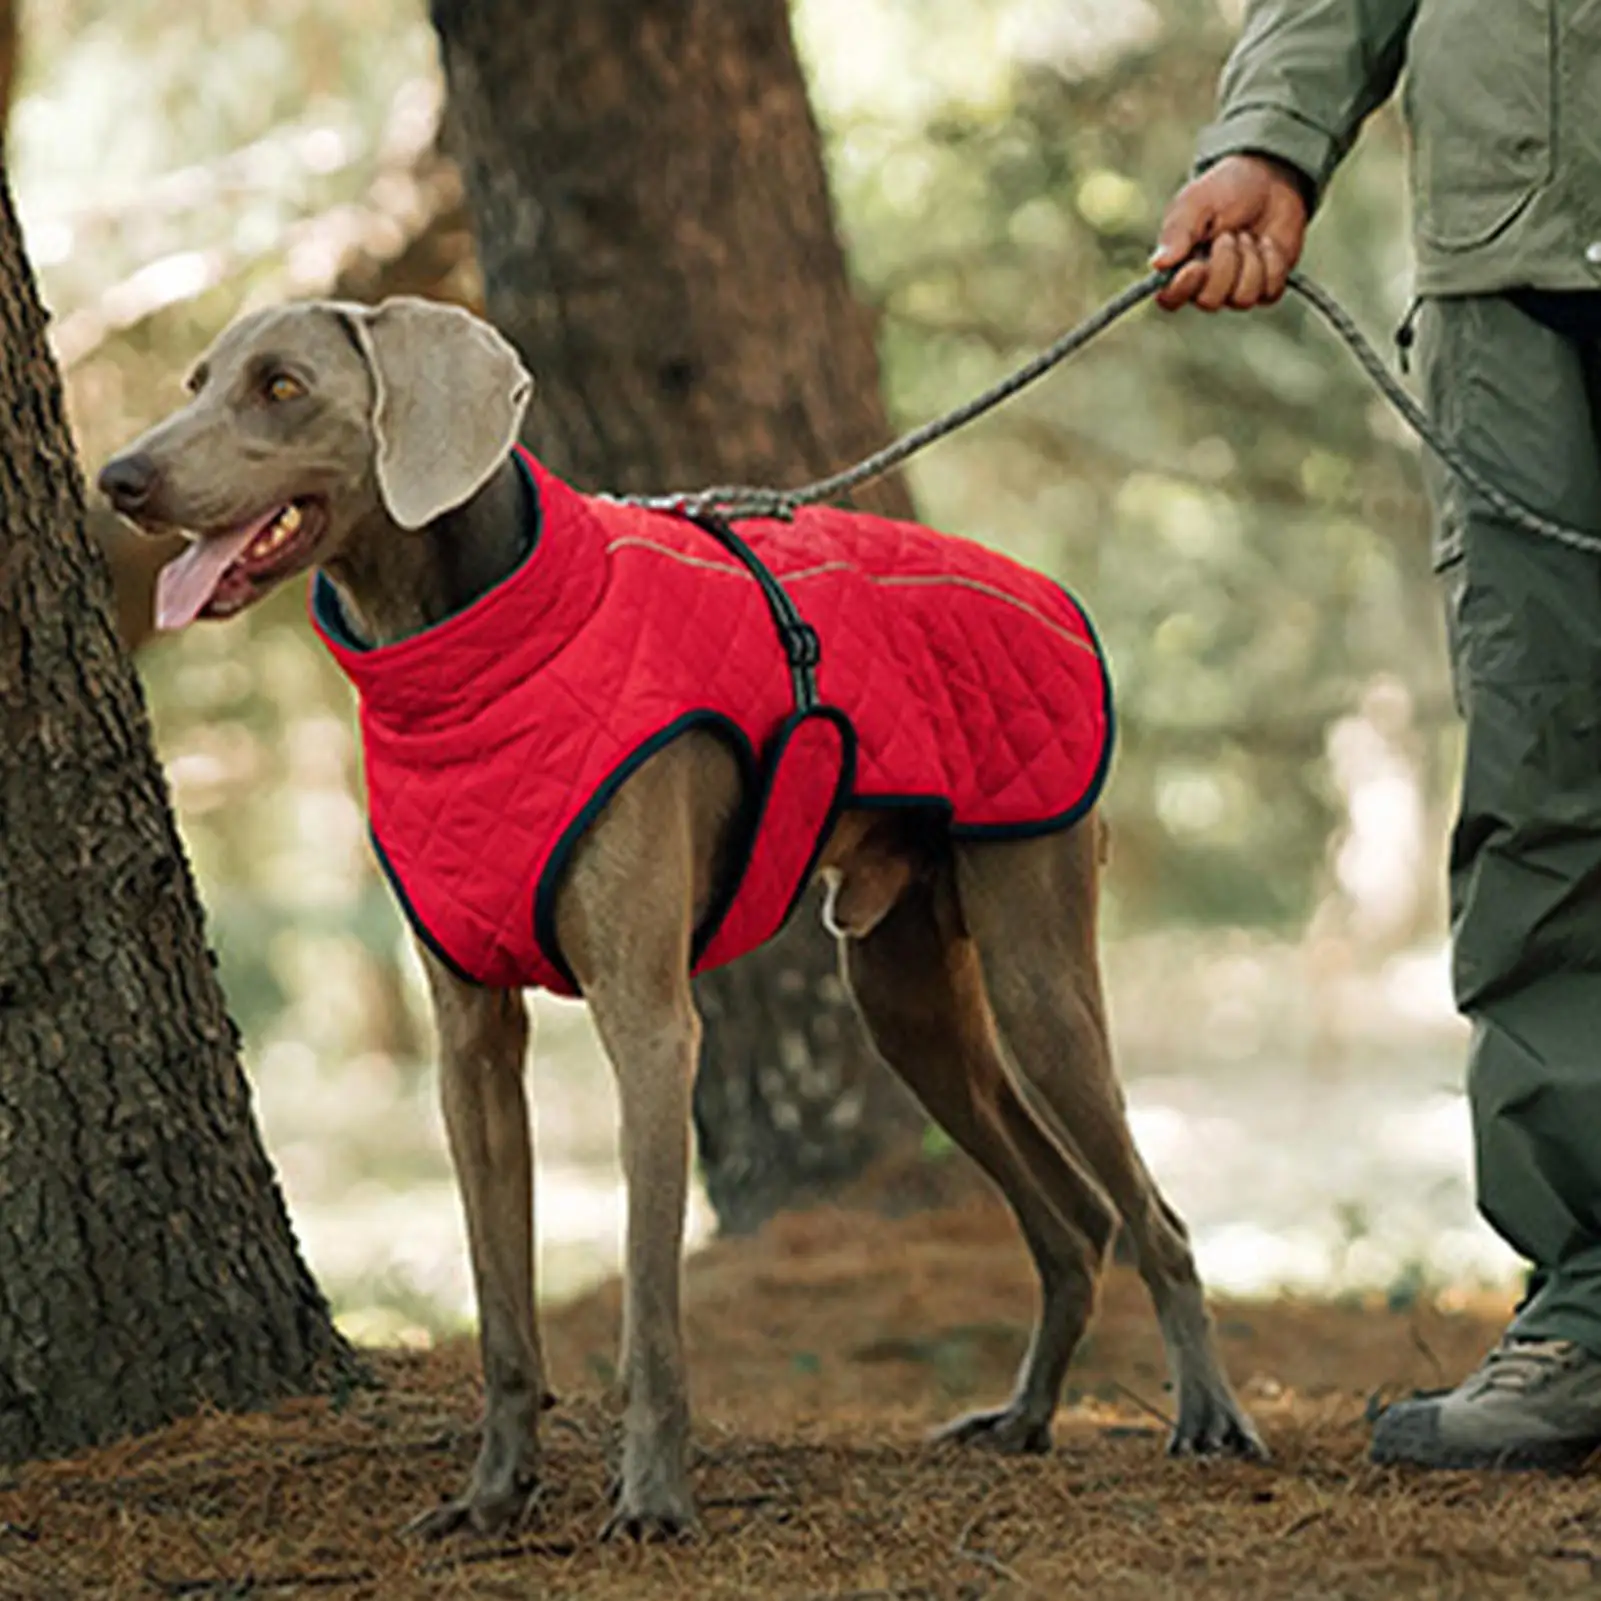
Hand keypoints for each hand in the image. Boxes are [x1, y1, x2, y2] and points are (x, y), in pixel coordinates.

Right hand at [1151, 154, 1309, 311]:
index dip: (1182, 290)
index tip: (1197, 266)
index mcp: (1181, 266)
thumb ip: (1177, 232)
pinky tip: (1267, 243)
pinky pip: (1270, 291)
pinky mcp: (1266, 287)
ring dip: (1250, 260)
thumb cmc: (1225, 189)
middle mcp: (1206, 284)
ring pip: (1242, 299)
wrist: (1270, 178)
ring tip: (1248, 235)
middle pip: (1209, 301)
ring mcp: (1237, 288)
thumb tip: (1157, 264)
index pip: (1170, 299)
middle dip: (1225, 264)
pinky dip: (1272, 262)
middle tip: (1230, 234)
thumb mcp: (1196, 202)